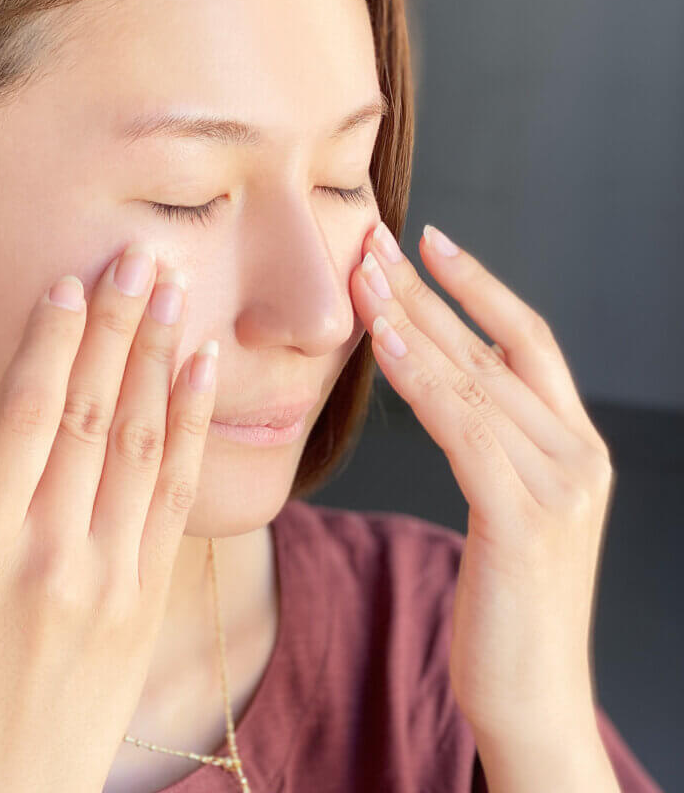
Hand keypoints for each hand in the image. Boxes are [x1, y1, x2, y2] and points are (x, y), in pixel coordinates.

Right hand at [0, 244, 218, 792]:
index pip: (26, 416)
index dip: (51, 341)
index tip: (69, 282)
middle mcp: (52, 550)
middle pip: (92, 412)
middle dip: (115, 324)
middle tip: (135, 256)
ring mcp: (111, 573)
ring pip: (141, 440)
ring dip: (159, 356)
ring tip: (172, 290)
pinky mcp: (150, 593)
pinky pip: (177, 493)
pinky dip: (190, 423)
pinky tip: (202, 369)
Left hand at [350, 221, 614, 745]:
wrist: (532, 702)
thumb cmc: (505, 604)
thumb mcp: (505, 507)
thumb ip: (487, 443)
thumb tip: (437, 381)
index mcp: (574, 445)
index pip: (528, 340)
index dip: (479, 285)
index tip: (429, 240)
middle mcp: (577, 454)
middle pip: (493, 348)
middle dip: (428, 290)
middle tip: (374, 242)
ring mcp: (559, 486)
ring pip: (475, 380)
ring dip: (414, 322)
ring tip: (365, 278)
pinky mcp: (525, 521)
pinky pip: (463, 431)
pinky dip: (421, 382)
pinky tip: (384, 344)